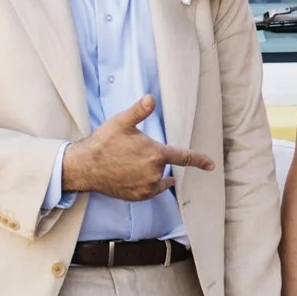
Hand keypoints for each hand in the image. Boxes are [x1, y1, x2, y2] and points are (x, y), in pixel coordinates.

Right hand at [61, 95, 213, 201]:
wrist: (85, 167)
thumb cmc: (103, 143)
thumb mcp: (121, 122)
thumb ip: (139, 111)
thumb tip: (151, 99)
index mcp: (155, 154)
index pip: (183, 157)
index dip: (199, 160)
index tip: (211, 165)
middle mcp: (154, 173)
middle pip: (163, 164)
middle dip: (153, 158)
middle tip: (131, 152)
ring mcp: (146, 187)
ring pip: (157, 178)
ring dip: (150, 171)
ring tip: (129, 163)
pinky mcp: (138, 196)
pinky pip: (149, 189)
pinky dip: (145, 183)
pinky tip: (131, 175)